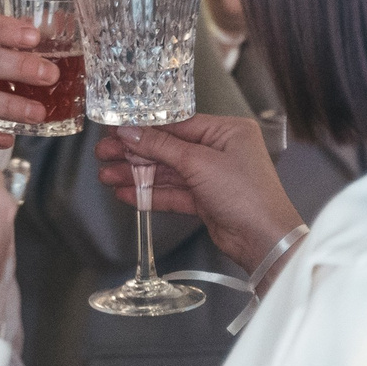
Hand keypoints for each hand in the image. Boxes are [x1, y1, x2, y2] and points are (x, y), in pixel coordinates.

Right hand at [96, 114, 300, 272]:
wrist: (263, 241)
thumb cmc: (245, 194)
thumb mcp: (199, 163)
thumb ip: (161, 146)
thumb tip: (129, 131)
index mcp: (226, 131)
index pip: (177, 124)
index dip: (144, 128)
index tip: (115, 129)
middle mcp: (219, 151)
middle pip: (168, 148)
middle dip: (135, 152)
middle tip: (103, 153)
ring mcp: (212, 177)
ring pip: (167, 172)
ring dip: (137, 175)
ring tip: (106, 176)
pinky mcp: (205, 201)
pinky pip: (172, 193)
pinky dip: (149, 194)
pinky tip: (125, 193)